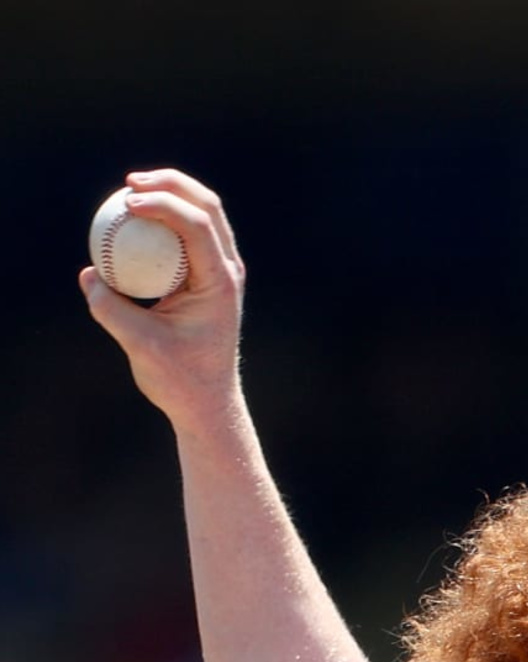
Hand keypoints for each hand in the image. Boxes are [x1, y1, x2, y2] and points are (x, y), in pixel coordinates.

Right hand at [79, 169, 245, 431]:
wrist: (206, 402)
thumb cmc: (180, 379)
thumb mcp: (141, 346)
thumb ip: (112, 309)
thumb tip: (89, 274)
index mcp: (220, 283)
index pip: (198, 226)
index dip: (163, 204)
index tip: (128, 203)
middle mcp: (227, 272)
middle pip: (207, 206)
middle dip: (170, 184)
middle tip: (130, 183)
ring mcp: (220, 272)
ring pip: (203, 215)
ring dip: (170, 194)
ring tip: (132, 190)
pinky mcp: (207, 278)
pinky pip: (188, 235)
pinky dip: (164, 219)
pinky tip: (134, 220)